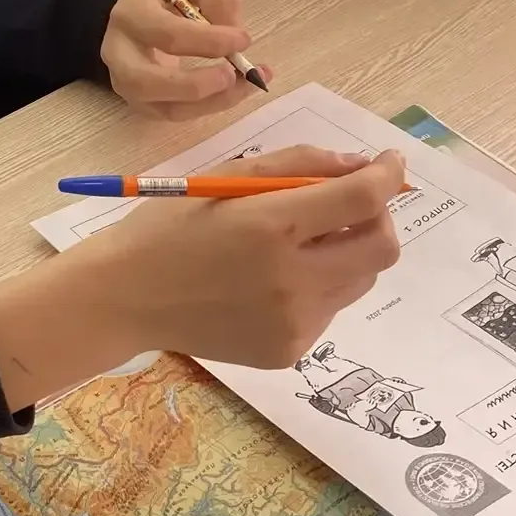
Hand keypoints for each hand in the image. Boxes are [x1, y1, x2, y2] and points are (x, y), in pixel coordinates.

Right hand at [97, 147, 402, 367]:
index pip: (363, 198)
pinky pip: (328, 311)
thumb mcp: (226, 176)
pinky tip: (271, 284)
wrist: (127, 299)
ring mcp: (294, 323)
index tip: (388, 164)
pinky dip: (316, 288)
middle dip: (380, 218)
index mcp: (272, 226)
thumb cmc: (171, 227)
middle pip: (383, 248)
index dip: (387, 175)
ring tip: (298, 247)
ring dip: (346, 254)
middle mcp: (292, 279)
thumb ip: (297, 164)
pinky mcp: (289, 352)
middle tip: (353, 205)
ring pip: (360, 281)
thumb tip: (359, 166)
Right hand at [100, 0, 266, 120]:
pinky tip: (234, 91)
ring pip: (166, 109)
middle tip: (233, 75)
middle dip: (195, 85)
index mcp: (129, 15)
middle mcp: (119, 55)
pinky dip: (210, 107)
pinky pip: (177, 116)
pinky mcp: (143, 106)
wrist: (142, 18)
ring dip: (211, 102)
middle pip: (147, 82)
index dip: (208, 41)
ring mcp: (127, 86)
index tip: (244, 39)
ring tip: (245, 85)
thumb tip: (234, 33)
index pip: (166, 34)